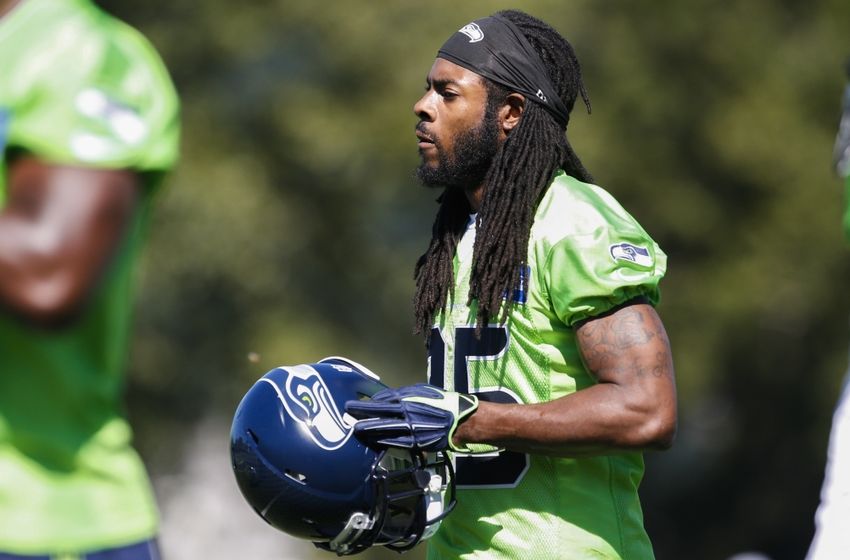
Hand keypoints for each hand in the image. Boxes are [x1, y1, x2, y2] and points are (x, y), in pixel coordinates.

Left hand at [345, 383, 477, 451]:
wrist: (459, 420)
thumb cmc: (439, 402)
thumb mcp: (421, 391)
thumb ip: (401, 394)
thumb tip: (381, 398)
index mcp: (409, 400)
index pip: (381, 402)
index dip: (366, 405)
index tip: (352, 404)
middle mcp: (408, 415)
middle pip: (380, 416)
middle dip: (362, 416)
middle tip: (347, 416)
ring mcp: (411, 430)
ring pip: (385, 431)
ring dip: (369, 431)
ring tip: (356, 430)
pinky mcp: (416, 443)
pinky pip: (396, 442)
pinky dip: (383, 441)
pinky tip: (373, 441)